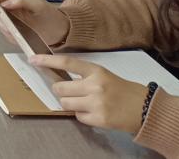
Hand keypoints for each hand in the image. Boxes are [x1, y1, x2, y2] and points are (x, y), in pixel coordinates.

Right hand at [0, 0, 69, 47]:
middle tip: (12, 24)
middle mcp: (10, 8)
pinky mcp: (14, 31)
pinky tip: (23, 35)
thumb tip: (6, 2)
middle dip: (2, 19)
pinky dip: (12, 37)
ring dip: (8, 29)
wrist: (60, 31)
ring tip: (21, 30)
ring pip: (0, 25)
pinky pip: (7, 35)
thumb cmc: (51, 15)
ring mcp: (12, 20)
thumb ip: (22, 1)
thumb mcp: (39, 5)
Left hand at [30, 55, 147, 133]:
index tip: (33, 59)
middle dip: (60, 90)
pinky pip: (78, 117)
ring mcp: (96, 103)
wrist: (145, 108)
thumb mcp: (103, 75)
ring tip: (84, 103)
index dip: (47, 60)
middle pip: (60, 88)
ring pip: (65, 103)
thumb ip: (83, 76)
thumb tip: (58, 78)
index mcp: (96, 71)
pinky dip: (82, 115)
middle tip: (70, 92)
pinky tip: (94, 112)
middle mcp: (95, 85)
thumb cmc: (122, 90)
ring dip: (70, 104)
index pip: (67, 62)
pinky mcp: (99, 119)